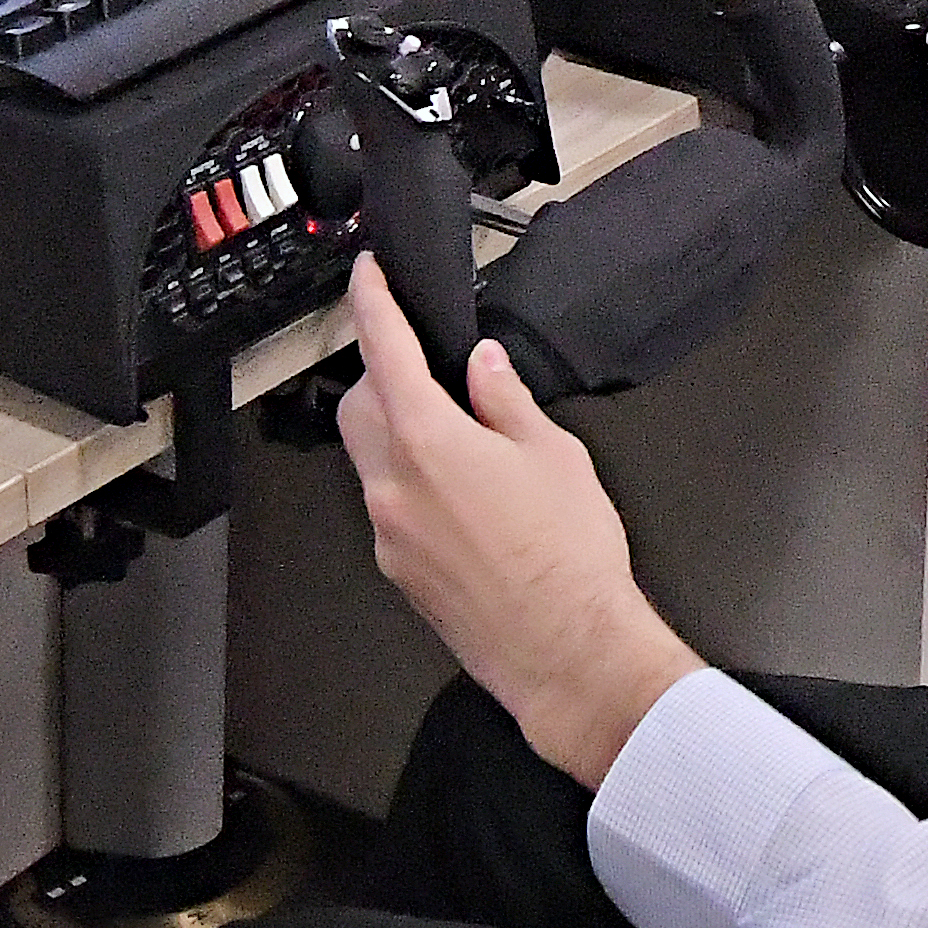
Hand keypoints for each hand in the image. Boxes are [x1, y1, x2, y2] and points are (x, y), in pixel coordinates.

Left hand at [334, 259, 701, 784]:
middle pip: (359, 404)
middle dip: (381, 374)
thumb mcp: (553, 454)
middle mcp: (393, 485)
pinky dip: (410, 483)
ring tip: (458, 437)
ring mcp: (389, 532)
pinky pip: (387, 505)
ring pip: (368, 458)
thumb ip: (506, 400)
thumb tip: (483, 365)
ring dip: (395, 431)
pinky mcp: (397, 570)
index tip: (366, 275)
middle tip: (425, 365)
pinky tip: (464, 497)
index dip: (371, 303)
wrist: (566, 651)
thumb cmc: (569, 557)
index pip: (384, 349)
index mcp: (430, 441)